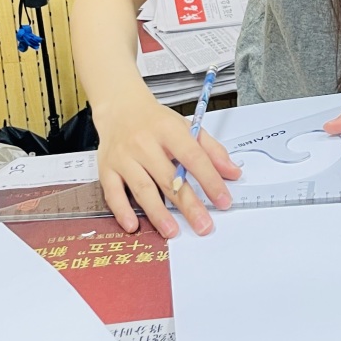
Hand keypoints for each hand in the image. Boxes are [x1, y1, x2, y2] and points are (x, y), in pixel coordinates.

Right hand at [95, 89, 240, 237]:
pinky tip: (133, 225)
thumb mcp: (187, 127)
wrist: (120, 108)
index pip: (193, 157)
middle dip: (188, 205)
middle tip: (203, 225)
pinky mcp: (106, 168)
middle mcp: (145, 143)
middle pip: (169, 178)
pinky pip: (113, 193)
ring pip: (143, 189)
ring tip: (173, 231)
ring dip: (158, 213)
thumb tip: (233, 172)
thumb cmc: (156, 122)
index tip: (223, 200)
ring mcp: (124, 157)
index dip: (210, 180)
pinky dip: (122, 211)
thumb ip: (212, 150)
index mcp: (169, 130)